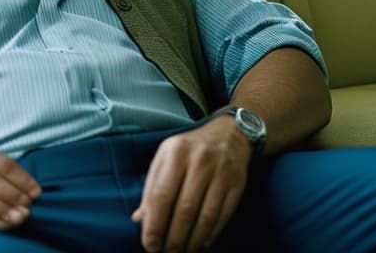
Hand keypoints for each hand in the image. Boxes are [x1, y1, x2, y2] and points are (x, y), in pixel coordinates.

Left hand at [131, 118, 250, 251]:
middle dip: (174, 238)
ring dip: (192, 241)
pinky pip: (222, 215)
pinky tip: (200, 244)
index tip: (150, 244)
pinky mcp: (237, 184)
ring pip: (206, 216)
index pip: (161, 194)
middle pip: (184, 209)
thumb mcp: (165, 158)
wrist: (229, 134)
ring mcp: (220, 172)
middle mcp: (199, 160)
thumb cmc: (189, 150)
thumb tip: (139, 219)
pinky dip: (210, 234)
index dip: (154, 224)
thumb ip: (152, 187)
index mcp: (175, 152)